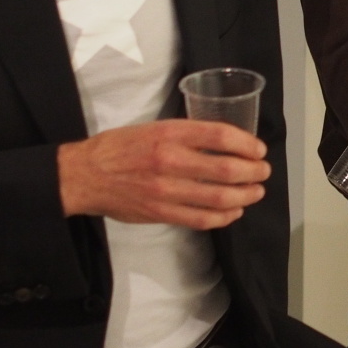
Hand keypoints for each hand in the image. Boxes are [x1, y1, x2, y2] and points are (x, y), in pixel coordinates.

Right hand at [58, 120, 269, 229]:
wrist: (84, 175)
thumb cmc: (120, 147)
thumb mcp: (154, 128)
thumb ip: (187, 135)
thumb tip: (225, 144)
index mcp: (169, 133)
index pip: (220, 135)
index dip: (246, 143)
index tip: (258, 150)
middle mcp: (169, 160)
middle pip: (225, 168)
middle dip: (253, 172)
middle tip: (263, 172)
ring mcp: (165, 190)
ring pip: (218, 197)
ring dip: (244, 195)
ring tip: (256, 192)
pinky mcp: (160, 213)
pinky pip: (200, 219)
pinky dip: (223, 217)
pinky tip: (234, 211)